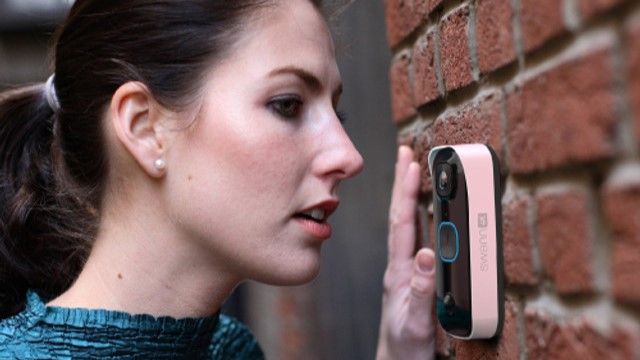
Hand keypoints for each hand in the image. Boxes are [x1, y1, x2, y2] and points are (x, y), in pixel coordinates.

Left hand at [376, 146, 435, 359]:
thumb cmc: (406, 345)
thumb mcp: (417, 320)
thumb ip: (423, 289)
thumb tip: (427, 253)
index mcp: (399, 271)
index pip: (402, 223)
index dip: (405, 191)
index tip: (410, 163)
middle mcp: (400, 265)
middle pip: (402, 216)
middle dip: (404, 183)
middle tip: (406, 154)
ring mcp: (405, 270)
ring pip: (408, 225)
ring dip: (410, 196)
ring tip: (413, 172)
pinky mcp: (413, 278)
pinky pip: (416, 240)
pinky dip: (420, 219)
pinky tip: (425, 212)